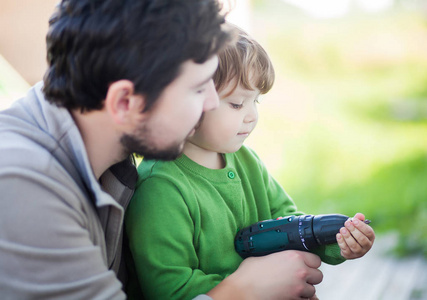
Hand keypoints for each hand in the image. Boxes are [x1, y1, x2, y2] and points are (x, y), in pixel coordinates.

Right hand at [207, 250, 322, 299]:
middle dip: (310, 277)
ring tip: (293, 287)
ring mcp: (298, 287)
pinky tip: (290, 295)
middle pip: (318, 276)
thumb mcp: (264, 256)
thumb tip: (278, 257)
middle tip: (299, 277)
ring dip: (305, 290)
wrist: (243, 290)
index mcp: (294, 256)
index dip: (310, 263)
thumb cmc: (249, 273)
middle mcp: (300, 271)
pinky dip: (299, 298)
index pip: (316, 260)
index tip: (305, 265)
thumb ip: (277, 255)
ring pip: (313, 290)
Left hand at [336, 212, 374, 258]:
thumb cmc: (354, 233)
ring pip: (354, 246)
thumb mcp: (357, 226)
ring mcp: (359, 252)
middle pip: (362, 239)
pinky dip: (341, 242)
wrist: (348, 245)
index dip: (361, 226)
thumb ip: (358, 220)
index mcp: (370, 237)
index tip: (354, 220)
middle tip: (347, 223)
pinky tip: (338, 235)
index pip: (369, 232)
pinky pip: (346, 249)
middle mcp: (367, 246)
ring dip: (347, 237)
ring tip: (342, 229)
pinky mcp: (350, 255)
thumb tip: (359, 215)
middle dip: (354, 230)